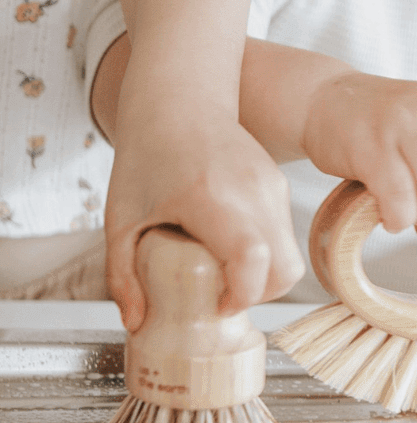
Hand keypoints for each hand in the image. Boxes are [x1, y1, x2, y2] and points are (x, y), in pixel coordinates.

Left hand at [101, 38, 304, 331]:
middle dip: (257, 296)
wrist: (180, 99)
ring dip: (261, 275)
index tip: (213, 306)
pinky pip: (285, 235)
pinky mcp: (279, 185)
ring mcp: (272, 187)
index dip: (240, 297)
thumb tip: (137, 323)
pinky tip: (228, 244)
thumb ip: (123, 276)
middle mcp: (253, 192)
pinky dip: (264, 254)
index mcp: (211, 198)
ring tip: (219, 267)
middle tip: (218, 295)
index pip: (252, 261)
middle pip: (285, 269)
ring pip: (289, 255)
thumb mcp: (121, 219)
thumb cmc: (146, 153)